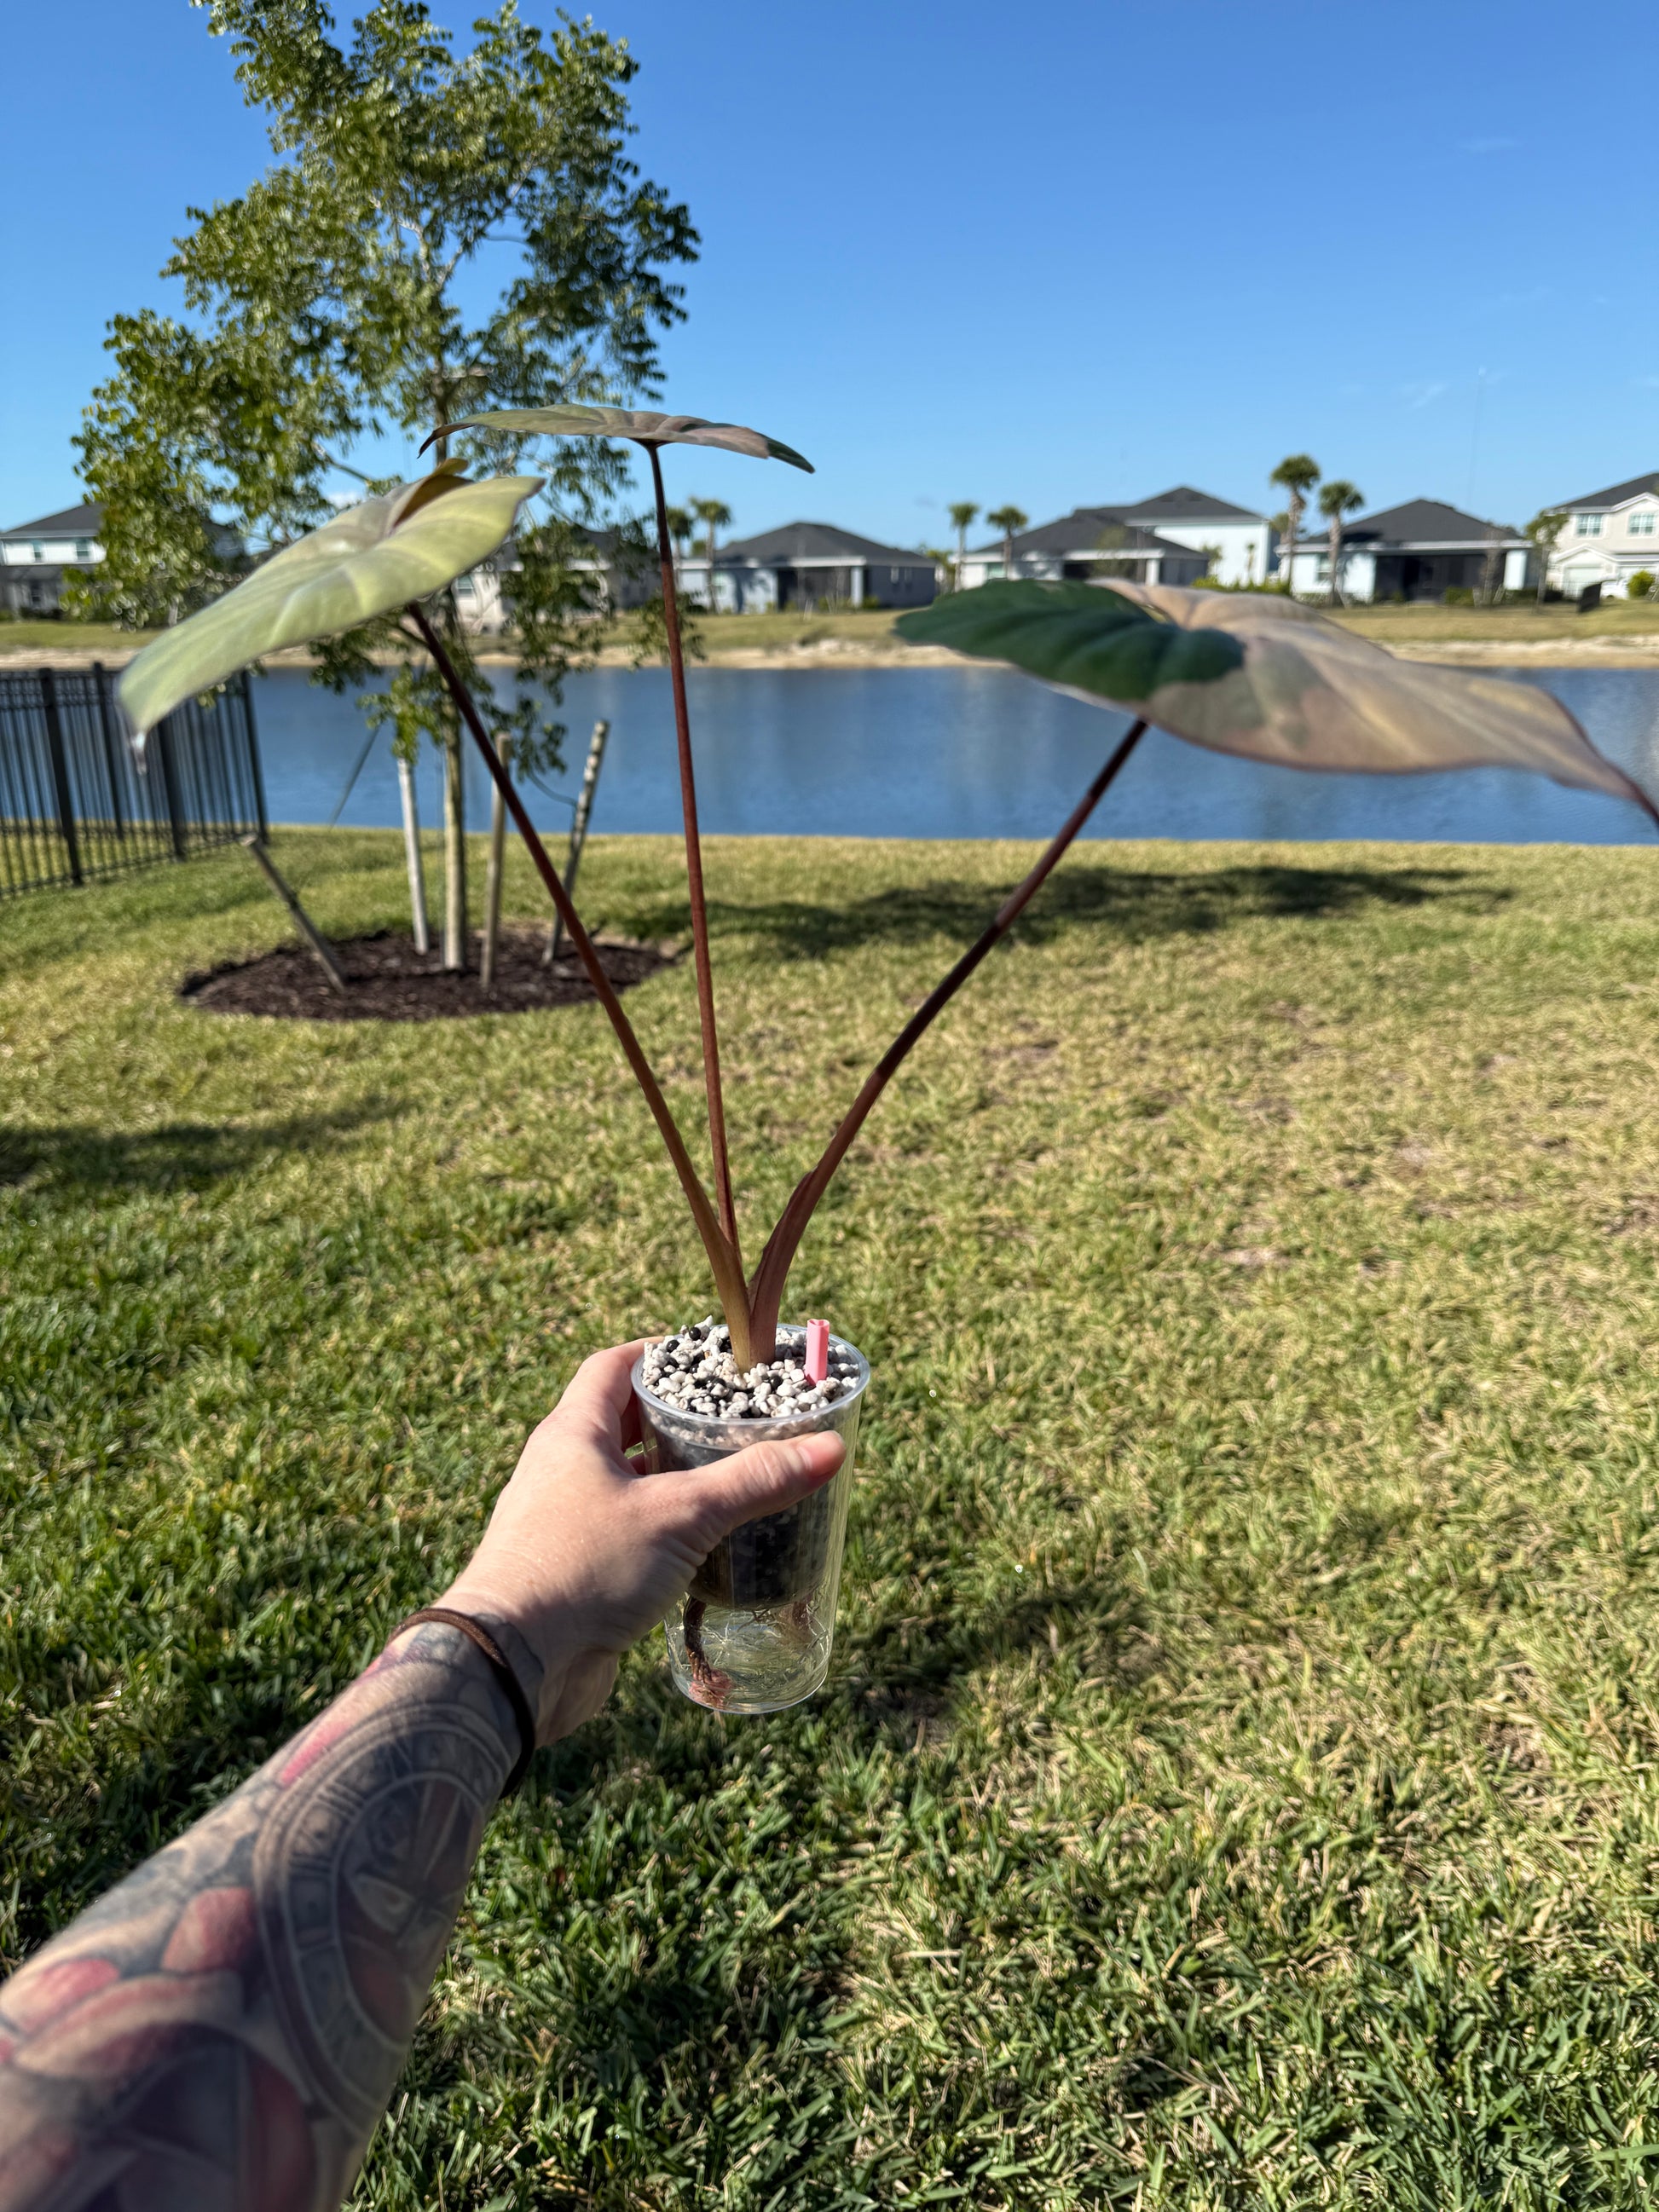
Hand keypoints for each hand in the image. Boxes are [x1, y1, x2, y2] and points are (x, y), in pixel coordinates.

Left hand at [440, 1341, 844, 1740]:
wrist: (512, 1665)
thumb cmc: (584, 1567)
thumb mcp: (680, 1514)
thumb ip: (754, 1481)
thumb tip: (830, 1447)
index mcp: (573, 1434)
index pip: (613, 1367)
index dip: (659, 1354)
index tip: (707, 1357)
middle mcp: (561, 1471)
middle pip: (622, 1424)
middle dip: (677, 1421)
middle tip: (733, 1422)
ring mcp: (562, 1523)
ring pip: (625, 1485)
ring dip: (671, 1482)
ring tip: (729, 1483)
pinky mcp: (573, 1573)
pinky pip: (622, 1536)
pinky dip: (661, 1533)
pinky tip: (701, 1550)